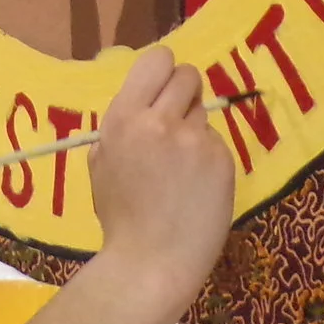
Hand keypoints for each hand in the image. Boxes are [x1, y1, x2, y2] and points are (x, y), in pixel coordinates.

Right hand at [86, 48, 235, 300]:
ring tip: (183, 166)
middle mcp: (159, 120)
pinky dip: (209, 159)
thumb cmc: (120, 218)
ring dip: (195, 130)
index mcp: (123, 118)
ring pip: (203, 112)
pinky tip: (197, 187)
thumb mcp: (101, 165)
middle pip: (188, 75)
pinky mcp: (221, 159)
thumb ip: (120, 128)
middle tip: (176, 124)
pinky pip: (217, 143)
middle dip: (184, 95)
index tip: (162, 92)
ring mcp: (194, 140)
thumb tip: (140, 102)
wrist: (151, 263)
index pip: (157, 59)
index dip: (164, 72)